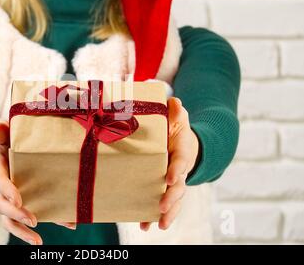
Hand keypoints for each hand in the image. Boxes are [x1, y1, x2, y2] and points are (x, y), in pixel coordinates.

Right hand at [0, 120, 41, 244]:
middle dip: (16, 214)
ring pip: (9, 219)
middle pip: (1, 205)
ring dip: (23, 230)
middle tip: (32, 219)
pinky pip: (23, 218)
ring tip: (38, 240)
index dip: (6, 190)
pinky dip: (37, 226)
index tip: (18, 198)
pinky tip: (63, 226)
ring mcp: (5, 197)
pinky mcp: (16, 202)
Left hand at [140, 97, 199, 231]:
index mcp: (181, 152)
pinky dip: (153, 216)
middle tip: (162, 207)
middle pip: (179, 187)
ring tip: (158, 225)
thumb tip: (174, 100)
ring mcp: (173, 182)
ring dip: (167, 213)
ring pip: (174, 201)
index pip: (181, 161)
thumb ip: (176, 112)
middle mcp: (179, 170)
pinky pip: (161, 204)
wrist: (182, 143)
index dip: (177, 170)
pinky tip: (144, 226)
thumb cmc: (176, 130)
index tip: (171, 178)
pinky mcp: (164, 189)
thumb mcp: (178, 118)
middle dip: (172, 198)